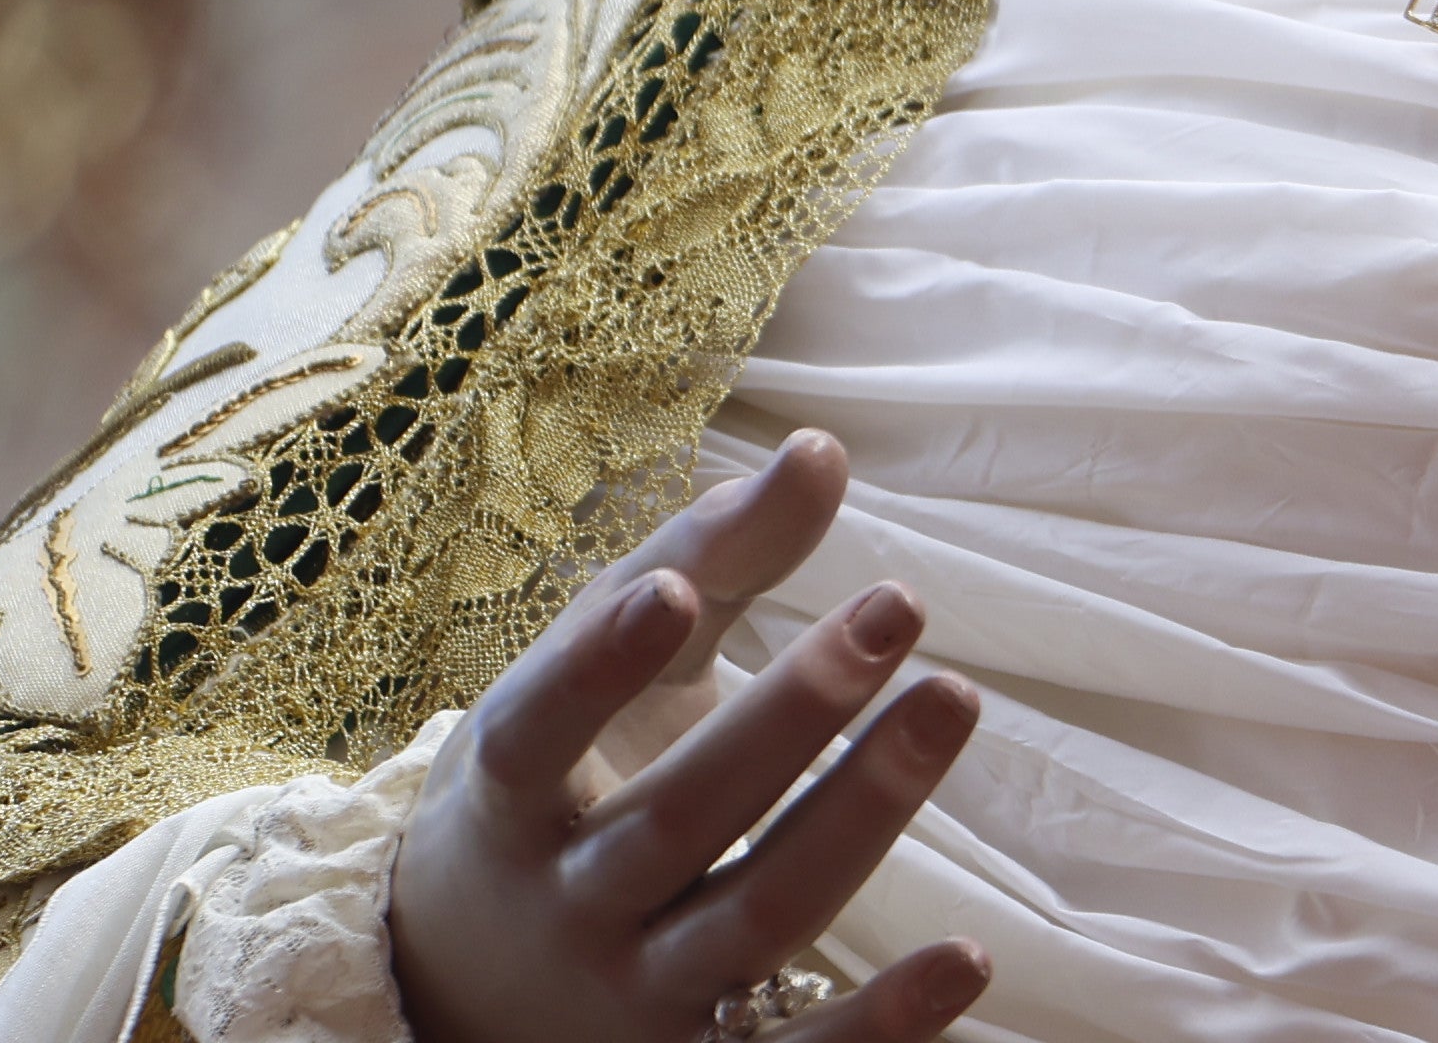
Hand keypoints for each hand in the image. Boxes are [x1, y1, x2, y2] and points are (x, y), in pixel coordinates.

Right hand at [388, 429, 988, 1042]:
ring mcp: (631, 998)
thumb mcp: (600, 664)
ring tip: (953, 699)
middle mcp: (564, 904)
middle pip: (679, 818)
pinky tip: (970, 958)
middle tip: (899, 604)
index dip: (591, 670)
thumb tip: (823, 451)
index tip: (666, 591)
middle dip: (791, 713)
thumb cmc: (558, 779)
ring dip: (861, 816)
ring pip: (753, 916)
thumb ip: (706, 557)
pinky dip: (879, 1022)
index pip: (535, 732)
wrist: (466, 987)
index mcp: (507, 798)